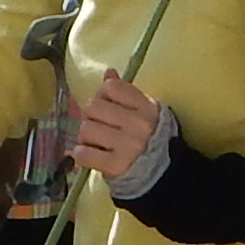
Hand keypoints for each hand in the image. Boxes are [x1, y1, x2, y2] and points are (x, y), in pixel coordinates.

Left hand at [68, 70, 168, 184]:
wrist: (162, 172)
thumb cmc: (149, 136)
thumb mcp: (143, 110)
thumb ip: (125, 91)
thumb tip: (108, 72)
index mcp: (146, 107)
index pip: (111, 87)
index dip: (103, 94)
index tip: (107, 105)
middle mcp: (138, 125)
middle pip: (93, 107)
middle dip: (91, 116)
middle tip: (98, 125)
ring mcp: (127, 146)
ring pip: (86, 129)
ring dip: (86, 137)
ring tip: (96, 142)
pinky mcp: (116, 166)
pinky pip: (84, 154)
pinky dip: (82, 154)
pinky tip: (91, 155)